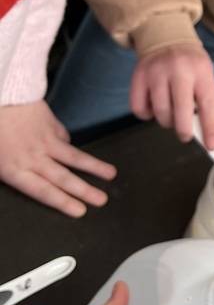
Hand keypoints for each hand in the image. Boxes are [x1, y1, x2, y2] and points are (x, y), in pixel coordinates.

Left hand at [0, 102, 115, 217]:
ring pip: (74, 157)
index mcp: (13, 168)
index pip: (43, 191)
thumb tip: (16, 175)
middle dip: (85, 191)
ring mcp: (44, 140)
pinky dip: (68, 144)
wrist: (2, 93)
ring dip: (94, 167)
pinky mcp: (51, 125)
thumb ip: (7, 169)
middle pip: (64, 177)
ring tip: (110, 174)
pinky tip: (70, 147)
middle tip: (101, 200)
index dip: (63, 202)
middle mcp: (33, 157)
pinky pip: (63, 138)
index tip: (79, 210)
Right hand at [130, 43, 213, 149]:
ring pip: (160, 113)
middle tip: (185, 135)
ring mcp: (156, 72)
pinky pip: (139, 108)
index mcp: (200, 70)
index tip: (212, 145)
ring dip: (166, 122)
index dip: (210, 128)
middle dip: (184, 131)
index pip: (208, 104)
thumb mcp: (204, 75)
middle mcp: (178, 70)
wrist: (165, 36)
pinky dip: (147, 115)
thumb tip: (207, 134)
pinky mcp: (138, 77)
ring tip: (171, 114)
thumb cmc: (189, 62)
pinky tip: (155, 106)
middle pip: (180, 111)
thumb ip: (205, 102)